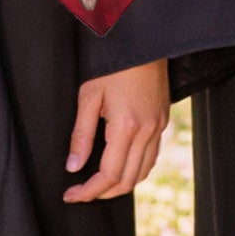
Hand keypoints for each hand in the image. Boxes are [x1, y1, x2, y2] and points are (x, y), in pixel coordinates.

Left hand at [63, 58, 169, 202]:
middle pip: (127, 180)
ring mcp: (158, 126)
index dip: (88, 191)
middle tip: (81, 192)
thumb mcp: (89, 96)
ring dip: (121, 184)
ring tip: (99, 184)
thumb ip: (81, 135)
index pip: (108, 175)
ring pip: (143, 172)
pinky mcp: (163, 120)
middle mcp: (147, 130)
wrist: (143, 41)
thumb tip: (73, 166)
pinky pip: (152, 156)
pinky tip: (121, 165)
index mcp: (126, 126)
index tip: (71, 194)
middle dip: (103, 193)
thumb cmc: (114, 64)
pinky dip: (136, 169)